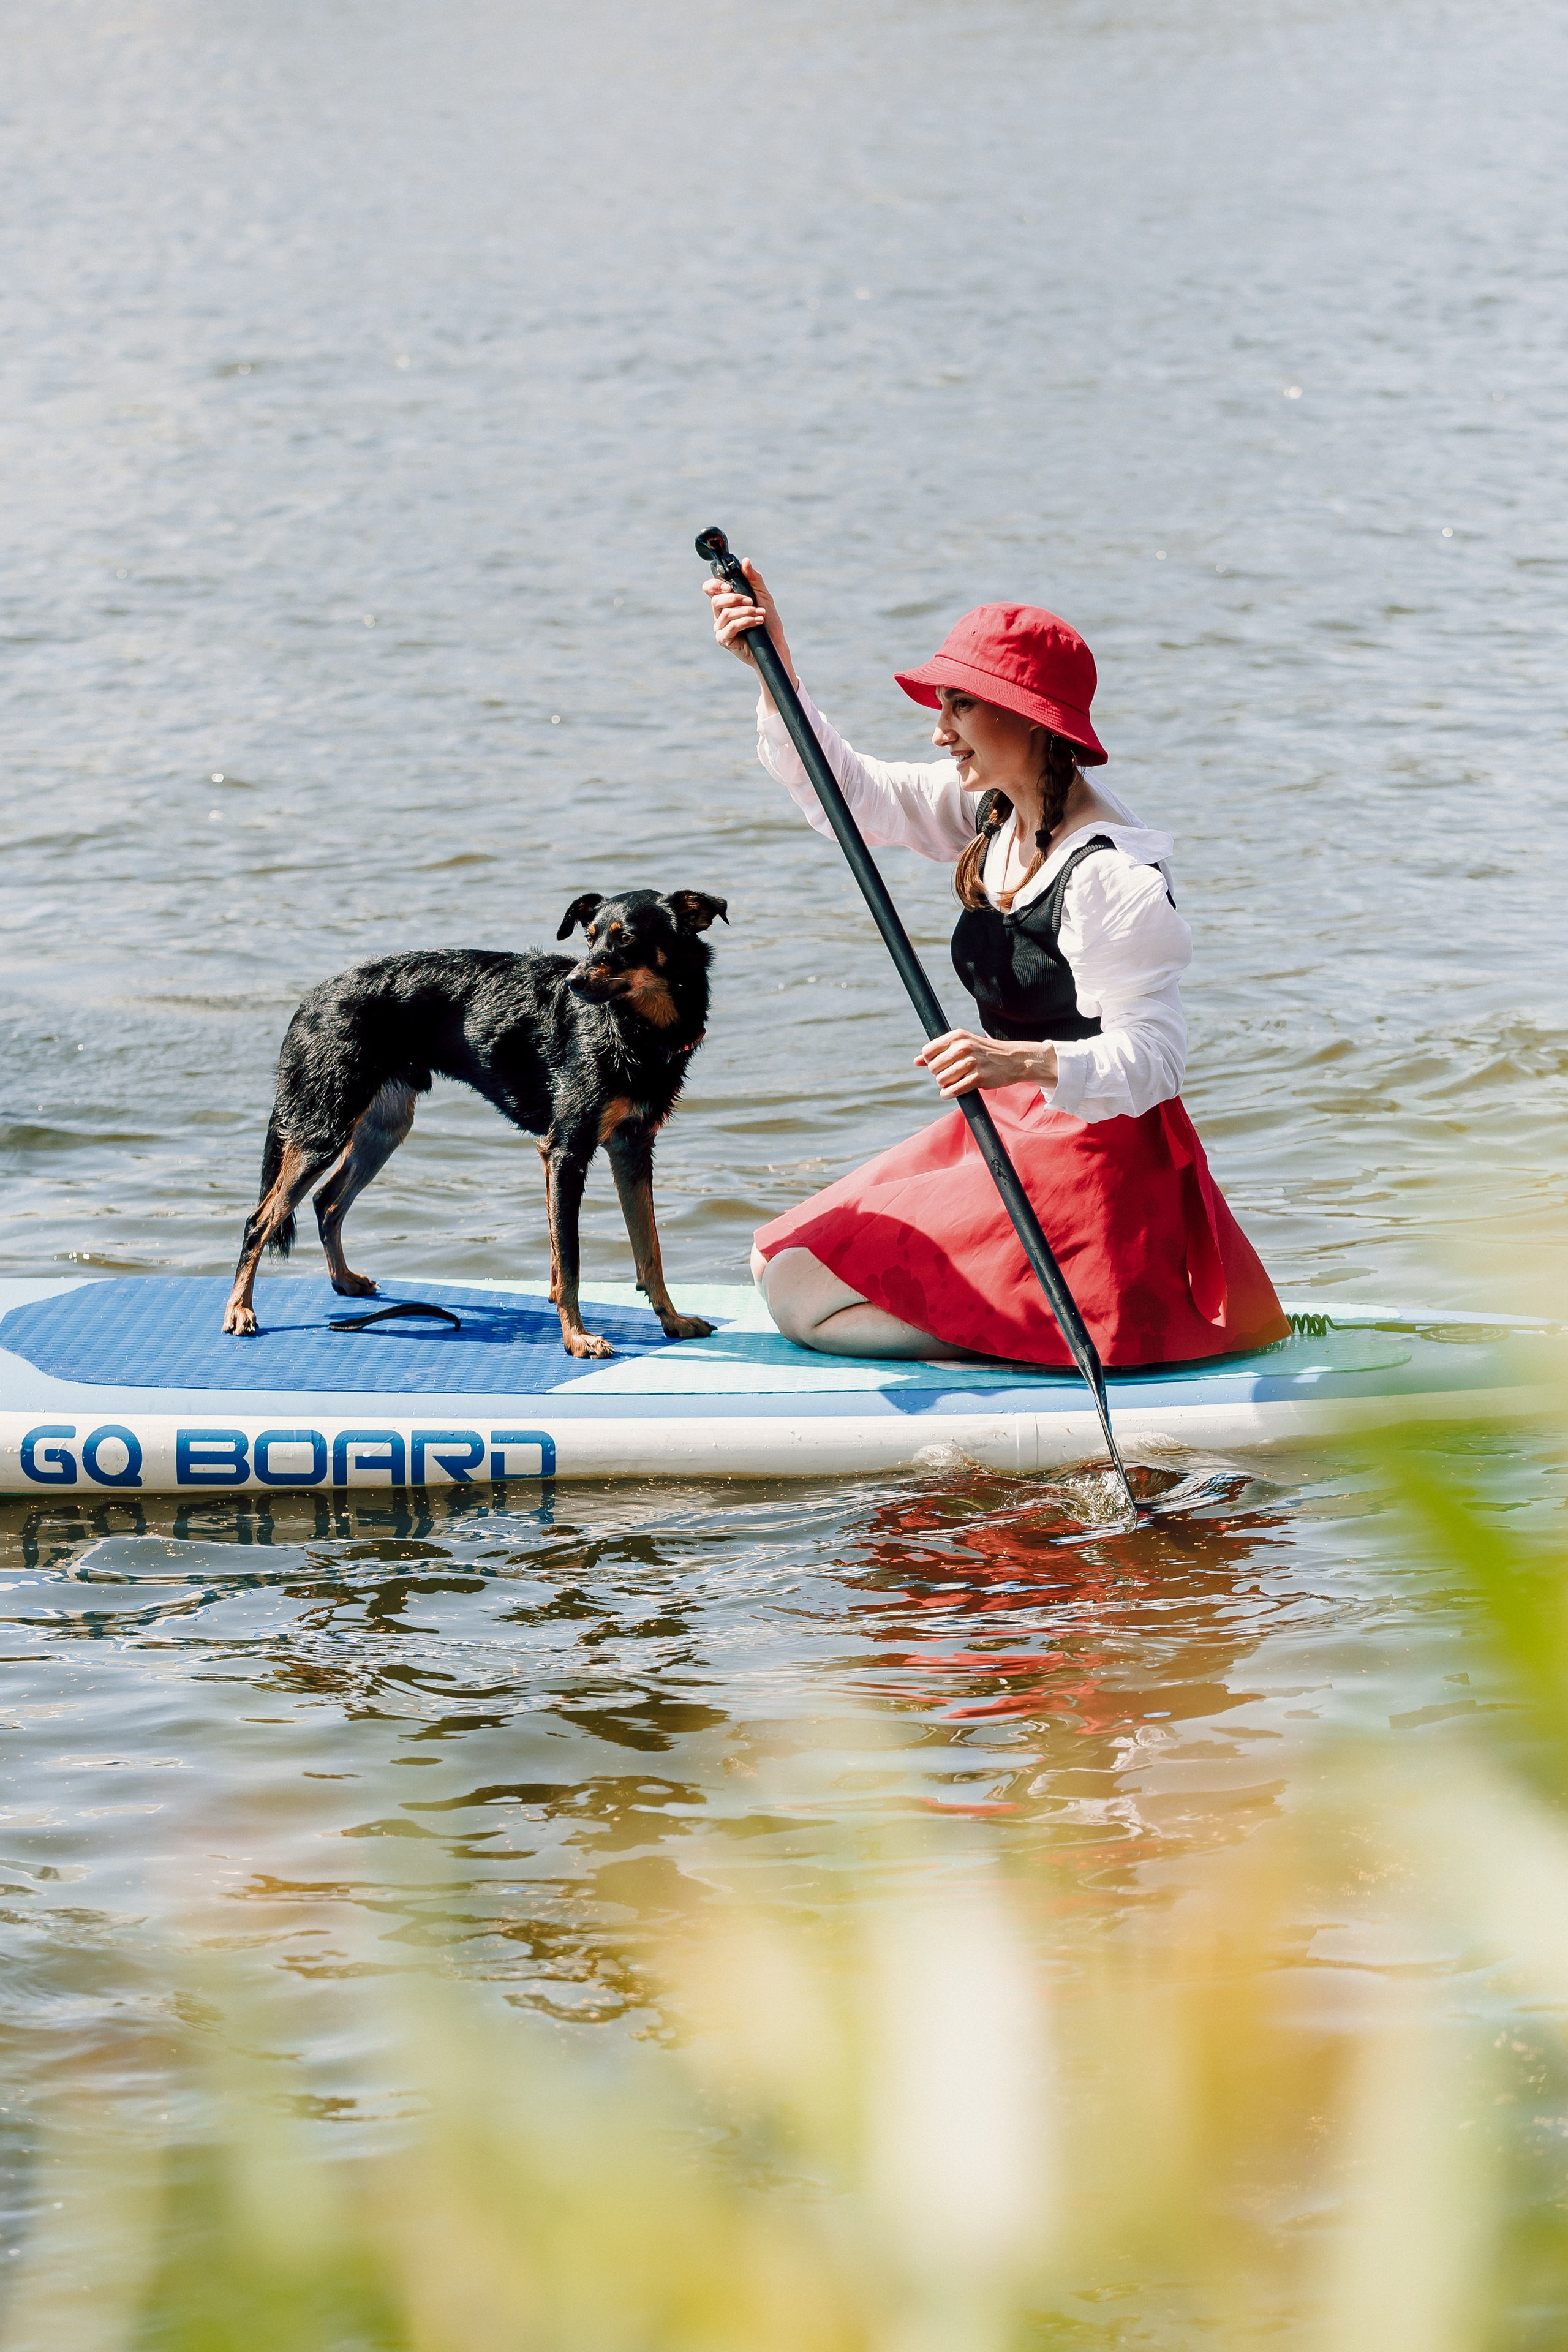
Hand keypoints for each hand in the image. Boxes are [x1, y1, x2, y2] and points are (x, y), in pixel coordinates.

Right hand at [703, 558, 798, 703]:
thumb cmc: (769, 621)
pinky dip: (745, 622)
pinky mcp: (724, 640)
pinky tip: (757, 622)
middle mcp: (720, 614)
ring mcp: (720, 627)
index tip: (728, 585)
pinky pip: (730, 628)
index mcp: (726, 601)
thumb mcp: (763, 595)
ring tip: (760, 614)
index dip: (714, 585)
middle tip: (751, 601)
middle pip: (716, 600)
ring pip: (725, 614)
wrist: (775, 645)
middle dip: (735, 598)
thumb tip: (745, 561)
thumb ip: (754, 579)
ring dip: (745, 611)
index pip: (710, 589)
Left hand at [915, 1029, 1058, 1098]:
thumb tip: (916, 1061)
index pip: (928, 1052)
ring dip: (945, 1085)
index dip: (931, 1062)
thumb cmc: (984, 1053)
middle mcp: (963, 1047)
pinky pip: (953, 1090)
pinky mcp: (978, 1078)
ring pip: (941, 1080)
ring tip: (954, 1083)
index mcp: (957, 1036)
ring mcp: (971, 1062)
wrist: (1012, 1060)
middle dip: (939, 1074)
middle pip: (933, 1068)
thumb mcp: (962, 1045)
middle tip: (951, 1075)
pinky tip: (950, 1093)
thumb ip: (939, 1052)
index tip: (941, 1065)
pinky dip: (948, 1094)